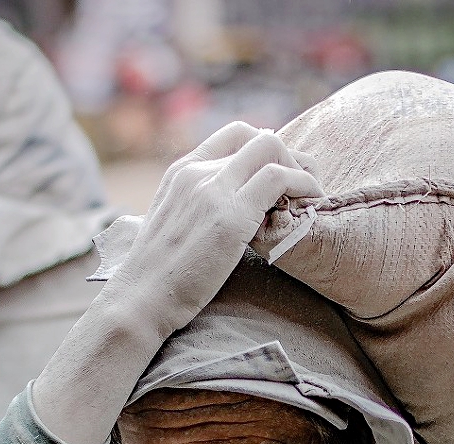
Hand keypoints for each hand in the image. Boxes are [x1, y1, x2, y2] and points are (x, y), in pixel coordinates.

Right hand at [103, 121, 322, 333]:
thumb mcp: (174, 224)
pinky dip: (303, 185)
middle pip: (258, 137)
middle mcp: (198, 172)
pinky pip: (278, 178)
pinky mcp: (231, 215)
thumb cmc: (160, 275)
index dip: (266, 150)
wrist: (142, 297)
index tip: (283, 175)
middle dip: (289, 157)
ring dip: (300, 170)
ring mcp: (213, 190)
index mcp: (183, 171)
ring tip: (311, 197)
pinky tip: (311, 204)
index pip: (235, 135)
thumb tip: (224, 210)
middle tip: (303, 187)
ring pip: (271, 149)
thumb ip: (197, 206)